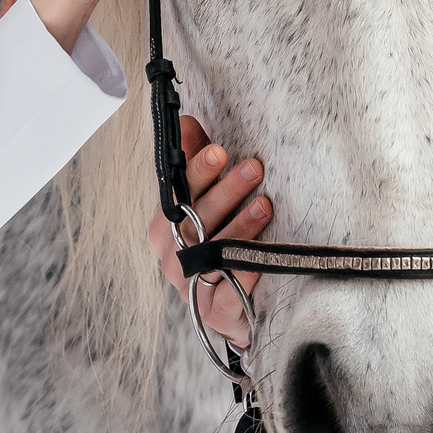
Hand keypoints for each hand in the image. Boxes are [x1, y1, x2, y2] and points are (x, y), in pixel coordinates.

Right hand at [149, 113, 271, 344]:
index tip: (219, 150)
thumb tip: (187, 121)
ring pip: (213, 253)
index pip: (178, 192)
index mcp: (167, 224)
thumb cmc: (217, 243)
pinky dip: (242, 273)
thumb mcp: (206, 201)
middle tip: (254, 168)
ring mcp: (190, 284)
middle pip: (197, 219)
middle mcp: (172, 254)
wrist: (229, 308)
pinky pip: (225, 293)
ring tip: (266, 204)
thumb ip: (196, 163)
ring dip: (240, 228)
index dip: (197, 171)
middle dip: (226, 191)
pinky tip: (261, 258)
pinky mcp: (212, 311)